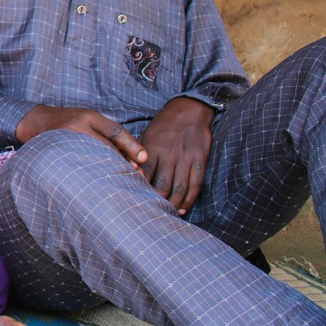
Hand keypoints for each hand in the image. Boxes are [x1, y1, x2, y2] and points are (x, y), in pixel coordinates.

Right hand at [16, 105, 146, 167]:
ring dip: (107, 169)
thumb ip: (108, 133)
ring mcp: (66, 139)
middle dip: (122, 162)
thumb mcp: (89, 119)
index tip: (143, 159)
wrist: (38, 121)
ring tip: (119, 180)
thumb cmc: (70, 121)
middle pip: (106, 147)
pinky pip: (78, 164)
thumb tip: (135, 156)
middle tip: (135, 175)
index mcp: (89, 117)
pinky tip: (97, 180)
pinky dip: (90, 172)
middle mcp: (77, 126)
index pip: (115, 131)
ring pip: (93, 157)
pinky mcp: (57, 151)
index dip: (131, 145)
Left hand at [139, 97, 213, 214]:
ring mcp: (186, 158)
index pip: (144, 175)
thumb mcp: (146, 136)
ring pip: (179, 188)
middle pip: (162, 185)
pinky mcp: (200, 160)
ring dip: (173, 204)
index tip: (135, 203)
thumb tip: (125, 171)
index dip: (139, 191)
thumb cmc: (163, 126)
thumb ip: (136, 153)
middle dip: (156, 202)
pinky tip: (183, 208)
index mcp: (152, 149)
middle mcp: (169, 155)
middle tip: (151, 214)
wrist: (189, 110)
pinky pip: (195, 184)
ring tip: (166, 215)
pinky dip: (190, 199)